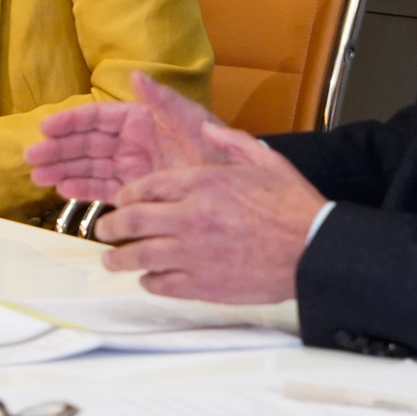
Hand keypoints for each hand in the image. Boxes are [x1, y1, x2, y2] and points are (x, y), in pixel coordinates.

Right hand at [24, 70, 224, 201]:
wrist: (232, 193)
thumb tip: (136, 75)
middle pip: (87, 143)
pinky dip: (82, 189)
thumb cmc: (216, 151)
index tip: (45, 128)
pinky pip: (103, 188)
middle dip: (58, 150)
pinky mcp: (135, 190)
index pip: (98, 118)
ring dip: (63, 169)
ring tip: (38, 177)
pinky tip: (62, 190)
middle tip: (31, 158)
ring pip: (90, 166)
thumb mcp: (193, 121)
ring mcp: (132, 167)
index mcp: (142, 119)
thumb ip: (164, 99)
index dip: (70, 122)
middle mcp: (132, 142)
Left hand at [93, 121, 326, 303]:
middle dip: (111, 226)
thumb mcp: (266, 160)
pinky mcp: (202, 285)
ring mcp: (193, 254)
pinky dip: (149, 281)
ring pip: (139, 256)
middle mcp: (190, 217)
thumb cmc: (293, 206)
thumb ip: (231, 142)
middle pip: (132, 221)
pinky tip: (148, 278)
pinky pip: (161, 284)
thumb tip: (206, 130)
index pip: (145, 186)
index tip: (120, 200)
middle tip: (103, 230)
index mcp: (203, 184)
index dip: (126, 194)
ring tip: (111, 260)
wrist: (313, 250)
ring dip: (119, 258)